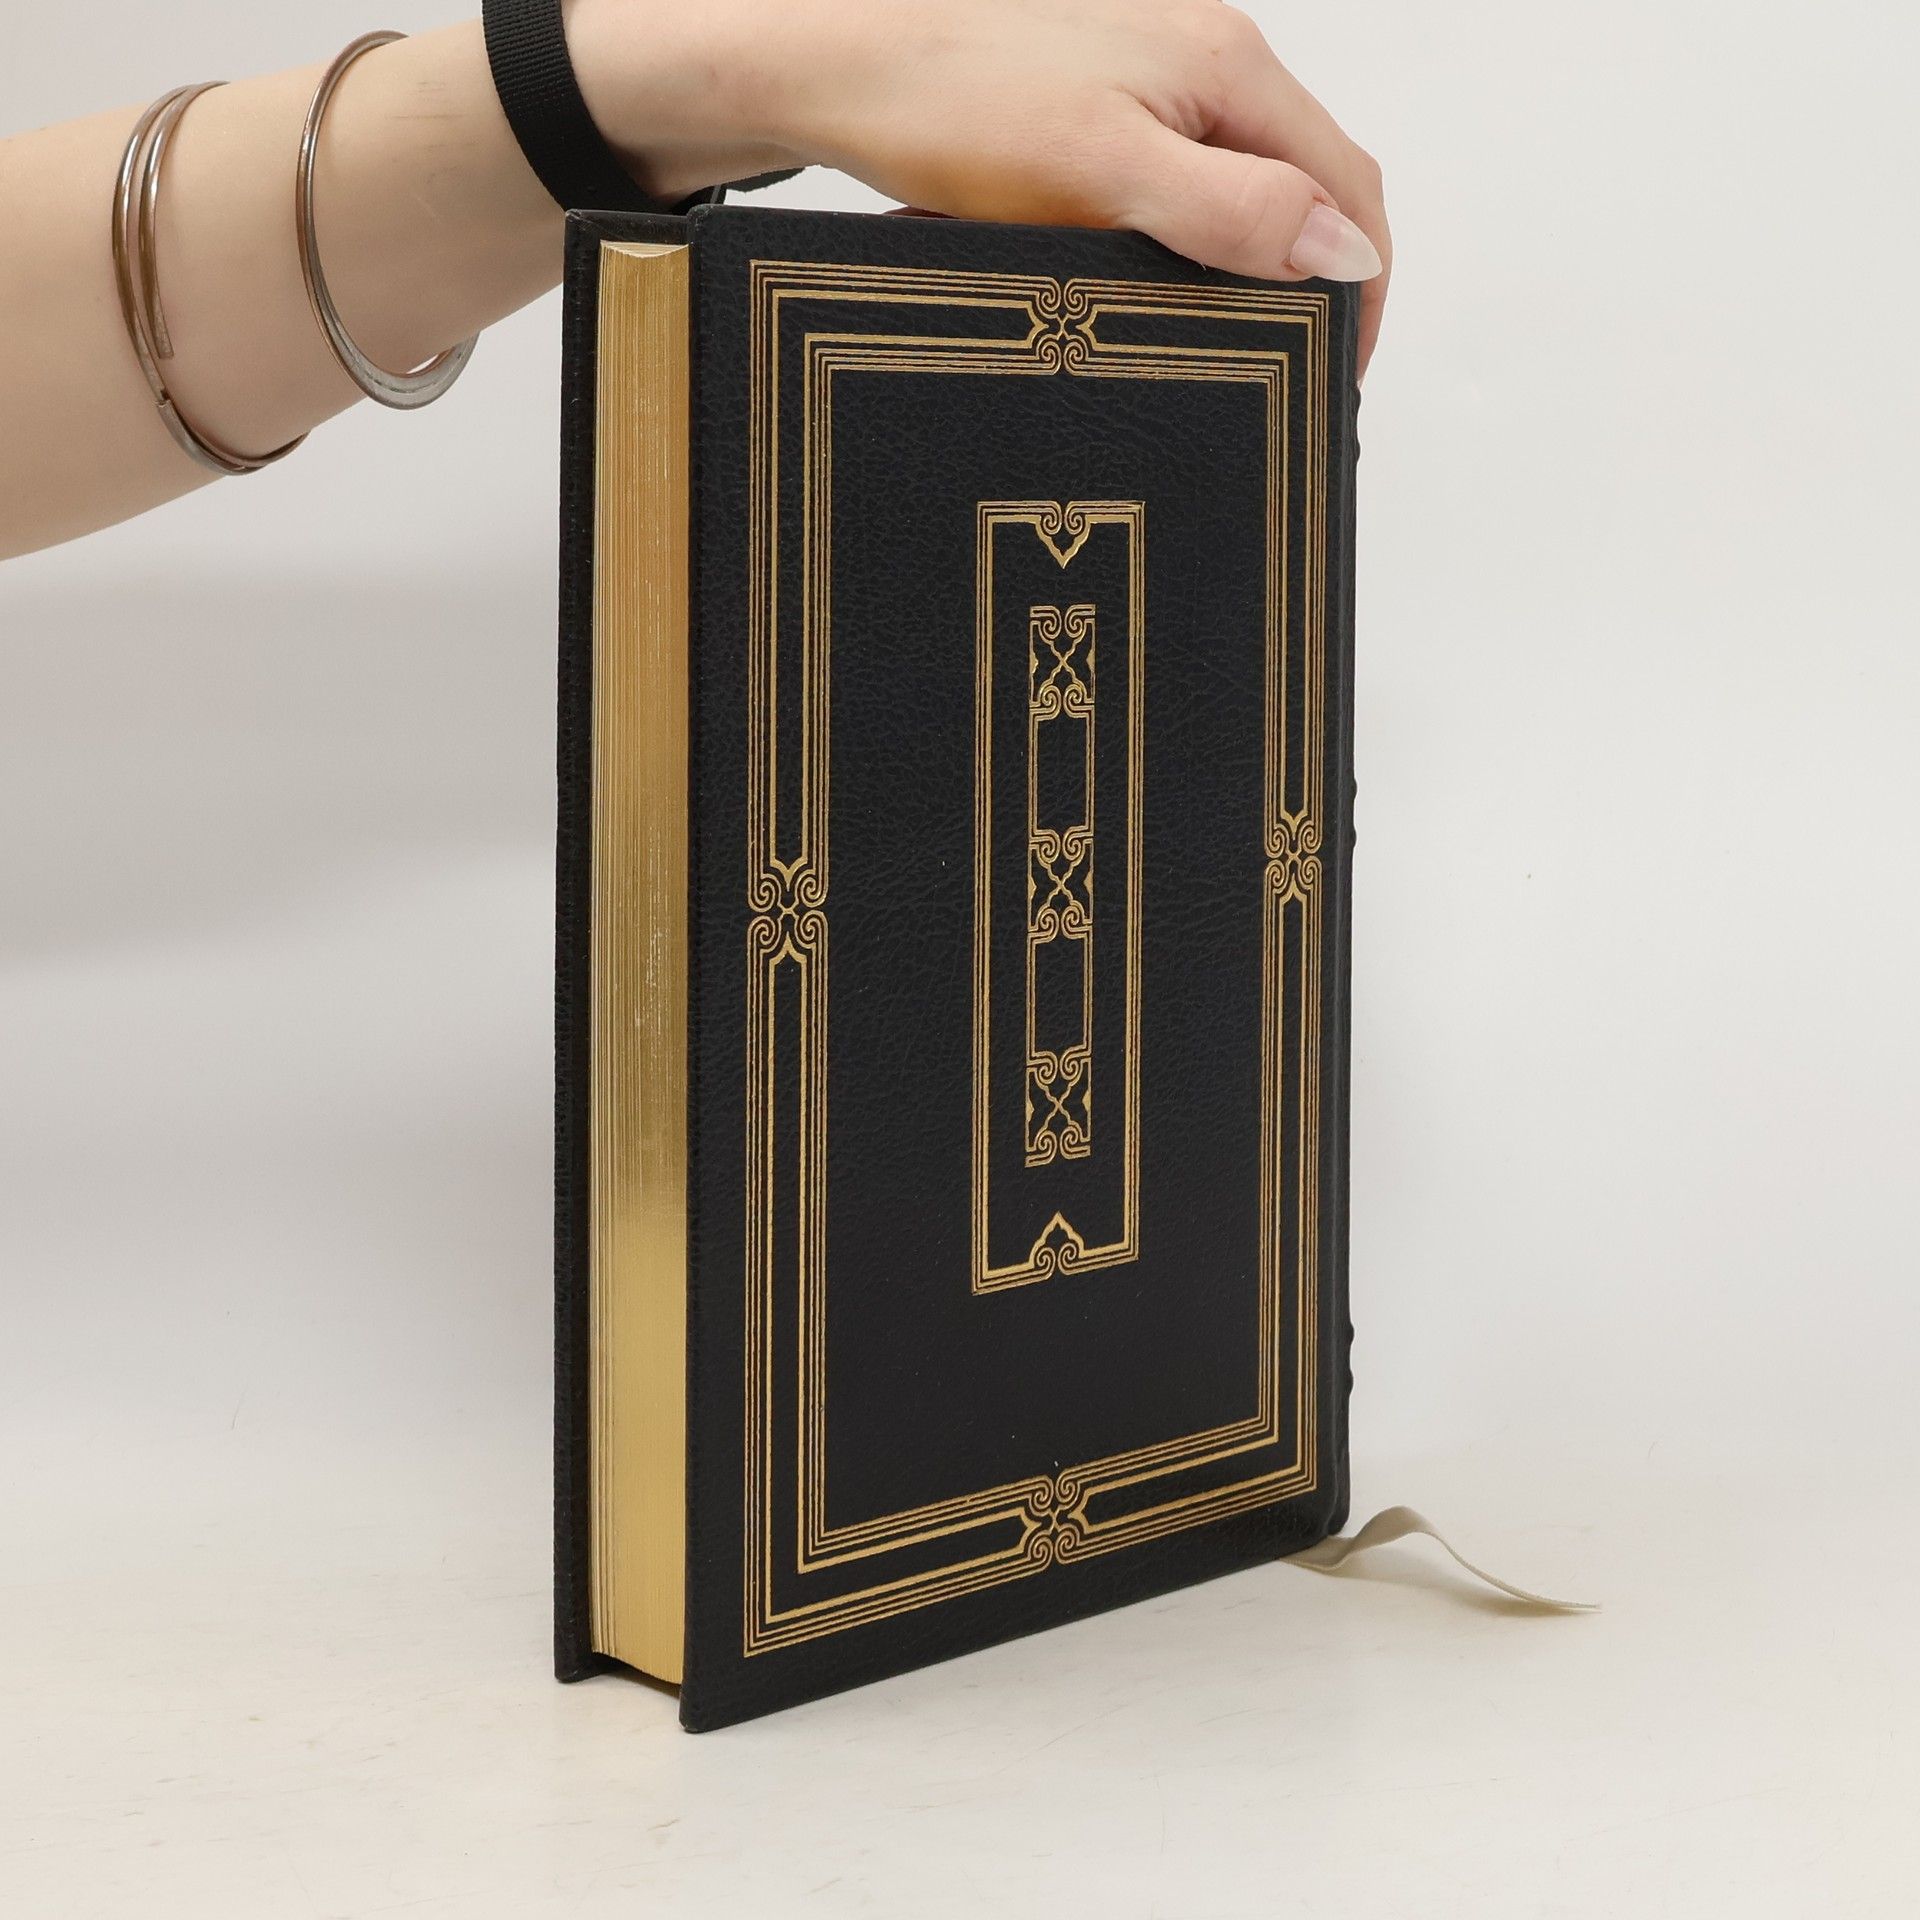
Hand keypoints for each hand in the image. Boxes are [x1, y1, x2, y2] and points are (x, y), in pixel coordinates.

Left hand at [570, 0, 1390, 373]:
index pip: (1349, 183)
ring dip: (1249, 263)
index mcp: (1229, 68)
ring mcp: (1151, 80)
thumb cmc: (954, 102)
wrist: (838, 66)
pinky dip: (1182, 241)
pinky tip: (1152, 282)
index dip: (1361, 284)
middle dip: (1312, 278)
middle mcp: (1204, 60)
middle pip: (1305, 182)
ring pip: (1242, 185)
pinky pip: (1176, 182)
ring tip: (1234, 339)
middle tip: (1291, 370)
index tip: (1337, 370)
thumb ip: (1233, 212)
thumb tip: (1343, 253)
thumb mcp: (1108, 173)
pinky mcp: (1098, 107)